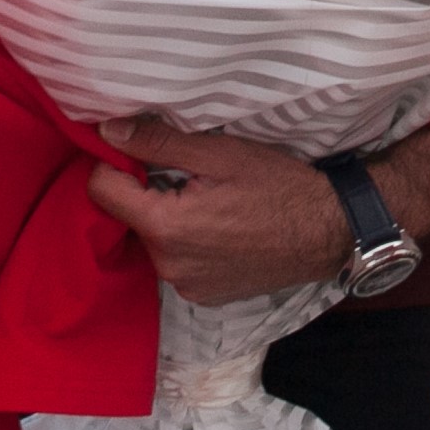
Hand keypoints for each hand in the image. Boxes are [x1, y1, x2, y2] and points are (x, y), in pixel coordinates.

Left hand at [85, 118, 350, 303]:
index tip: (138, 153)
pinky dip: (187, 245)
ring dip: (166, 220)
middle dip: (145, 194)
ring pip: (153, 242)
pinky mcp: (203, 298)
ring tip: (206, 202)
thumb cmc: (277, 185)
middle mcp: (168, 265)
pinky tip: (219, 230)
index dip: (113, 165)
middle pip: (128, 218)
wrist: (327, 232)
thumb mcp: (218, 153)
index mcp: (165, 227)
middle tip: (185, 176)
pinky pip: (176, 264)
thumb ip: (156, 143)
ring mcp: (186, 287)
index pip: (101, 191)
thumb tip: (106, 131)